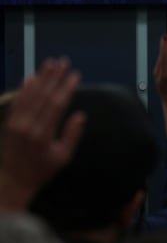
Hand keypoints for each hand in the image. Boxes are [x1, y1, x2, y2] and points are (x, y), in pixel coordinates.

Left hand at [0, 58, 84, 210]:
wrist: (13, 180)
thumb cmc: (42, 170)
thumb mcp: (63, 157)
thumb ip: (72, 136)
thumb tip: (80, 115)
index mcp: (43, 135)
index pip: (57, 105)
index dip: (66, 88)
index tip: (75, 75)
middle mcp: (27, 126)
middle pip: (43, 95)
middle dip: (54, 77)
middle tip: (63, 62)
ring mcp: (16, 123)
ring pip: (29, 95)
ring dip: (40, 78)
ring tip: (50, 63)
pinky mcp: (9, 122)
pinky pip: (17, 101)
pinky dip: (24, 88)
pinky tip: (30, 77)